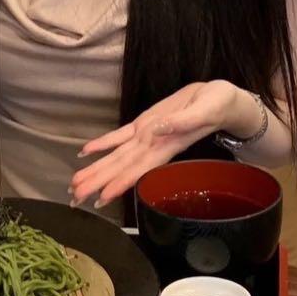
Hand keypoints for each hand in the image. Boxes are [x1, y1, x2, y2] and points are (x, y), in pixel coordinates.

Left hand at [69, 80, 237, 208]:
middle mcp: (153, 145)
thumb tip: (157, 129)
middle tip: (75, 197)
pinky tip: (86, 152)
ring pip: (117, 155)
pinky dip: (102, 144)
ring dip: (97, 169)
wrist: (220, 98)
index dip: (120, 183)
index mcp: (167, 145)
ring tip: (76, 184)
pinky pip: (119, 135)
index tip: (101, 198)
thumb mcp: (205, 110)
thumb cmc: (219, 104)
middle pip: (122, 167)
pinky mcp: (145, 122)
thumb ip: (183, 122)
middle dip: (99, 182)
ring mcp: (147, 135)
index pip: (139, 169)